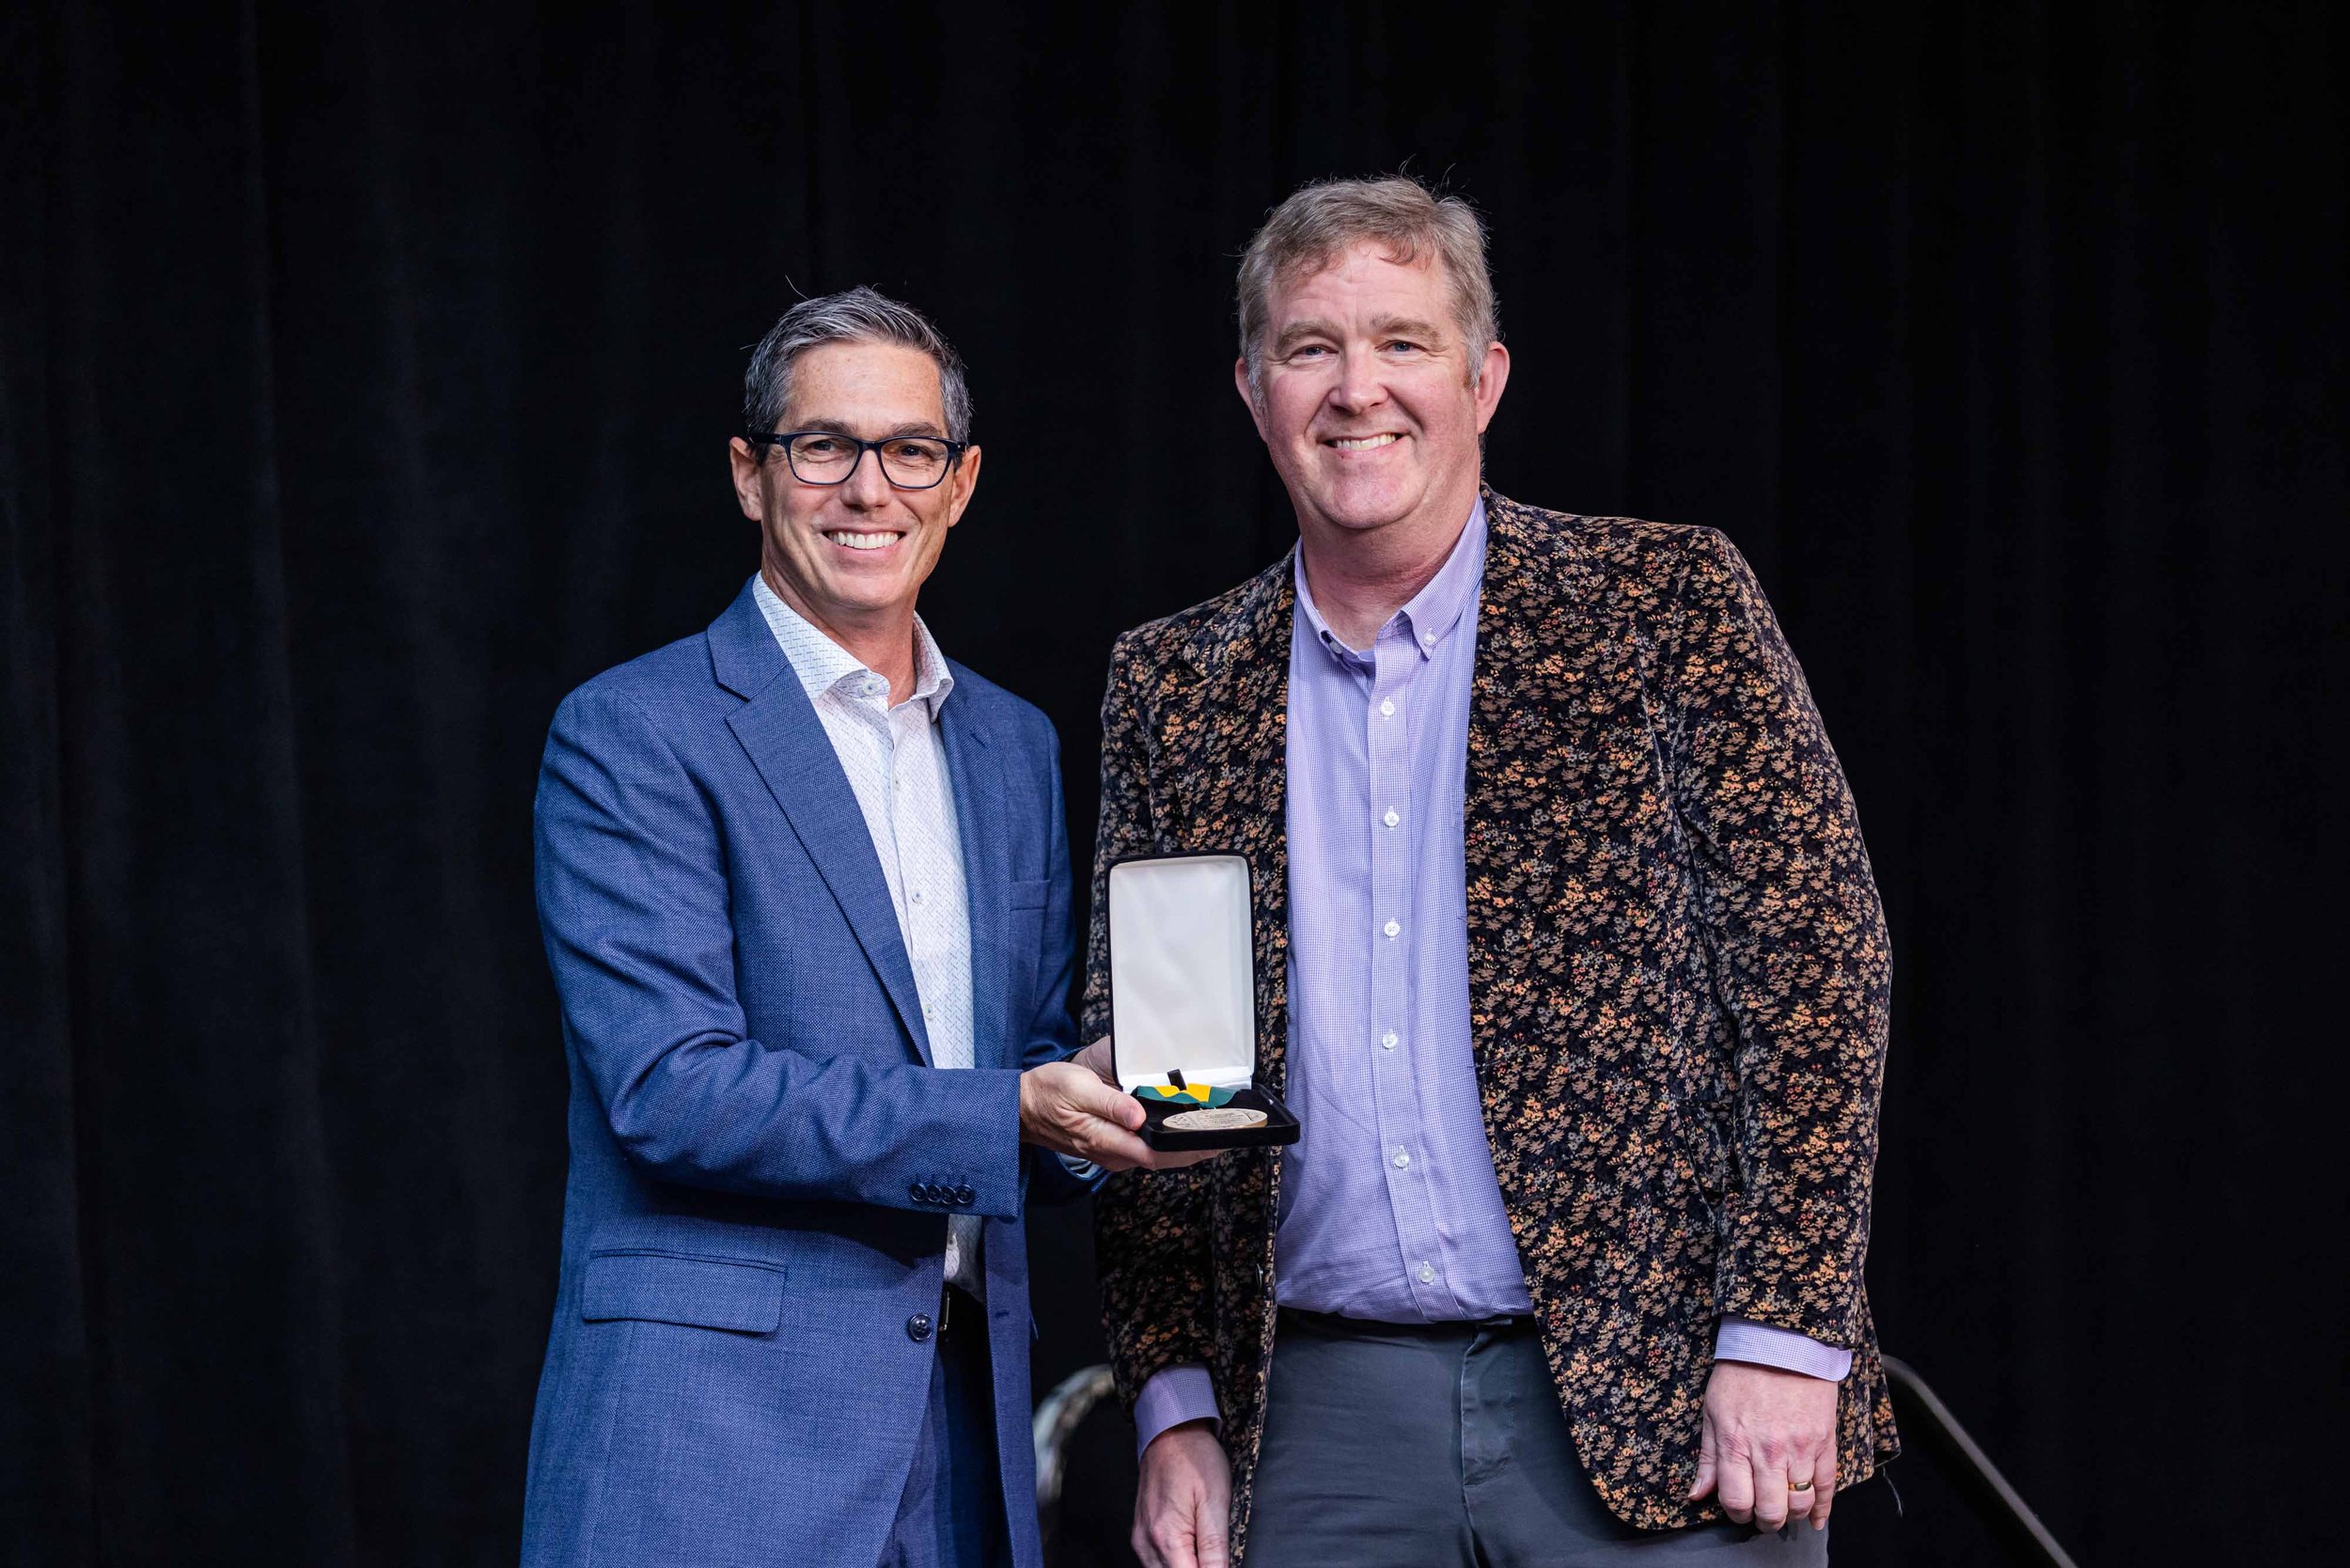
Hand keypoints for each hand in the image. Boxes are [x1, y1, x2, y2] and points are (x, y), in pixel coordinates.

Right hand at [1018, 1050, 1221, 1172]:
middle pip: (1164, 1157)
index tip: (1217, 1140)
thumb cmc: (1048, 1093)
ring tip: (1214, 1129)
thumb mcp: (1077, 1089)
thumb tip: (1138, 1116)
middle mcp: (1113, 1153)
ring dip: (1186, 1144)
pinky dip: (1169, 1139)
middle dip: (1197, 1147)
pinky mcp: (1112, 1144)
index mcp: (1106, 1141)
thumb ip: (1110, 1104)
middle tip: (1229, 1132)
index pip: (1158, 1153)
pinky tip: (1182, 1127)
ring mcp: (1113, 1152)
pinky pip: (1147, 1147)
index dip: (1190, 1148)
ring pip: (1158, 1154)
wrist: (1022, 1106)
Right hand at [1133, 1420, 1230, 1567]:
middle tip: (1216, 1552)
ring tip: (1206, 1547)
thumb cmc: (1195, 1459)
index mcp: (1165, 1538)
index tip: (1221, 1560)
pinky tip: (1192, 1547)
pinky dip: (1177, 1562)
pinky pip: (1157, 1563)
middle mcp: (1146, 1544)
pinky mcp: (1140, 1534)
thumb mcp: (1216, 1502)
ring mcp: (1140, 1540)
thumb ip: (1215, 1549)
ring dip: (1187, 1566)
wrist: (1170, 1432)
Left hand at [1689, 1359, 1840, 1532]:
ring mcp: (1800, 1449)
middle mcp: (1768, 1452)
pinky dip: (1822, 1509)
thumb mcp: (1712, 1411)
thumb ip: (1707, 1457)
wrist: (1781, 1342)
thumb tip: (1698, 1494)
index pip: (1736, 1501)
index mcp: (1735, 1444)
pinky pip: (1827, 1487)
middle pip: (1770, 1511)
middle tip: (1762, 1516)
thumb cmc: (1741, 1374)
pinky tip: (1815, 1519)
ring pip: (1799, 1504)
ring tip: (1784, 1510)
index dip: (1736, 1515)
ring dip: (1791, 1516)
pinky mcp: (1824, 1443)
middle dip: (1765, 1522)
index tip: (1739, 1511)